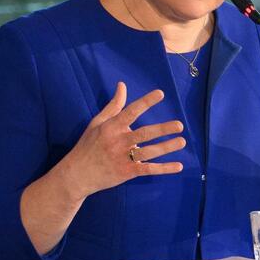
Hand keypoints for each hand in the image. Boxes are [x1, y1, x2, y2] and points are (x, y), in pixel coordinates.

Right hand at [59, 82, 184, 198]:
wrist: (78, 173)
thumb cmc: (88, 145)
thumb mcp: (97, 122)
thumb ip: (113, 105)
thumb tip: (122, 85)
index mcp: (111, 127)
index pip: (131, 111)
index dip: (146, 102)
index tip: (160, 94)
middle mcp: (118, 141)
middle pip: (144, 134)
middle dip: (162, 129)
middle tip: (179, 125)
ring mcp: (123, 158)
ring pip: (149, 152)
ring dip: (166, 147)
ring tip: (182, 141)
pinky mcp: (127, 172)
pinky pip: (149, 170)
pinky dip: (164, 168)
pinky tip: (178, 166)